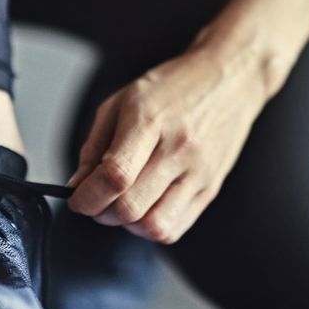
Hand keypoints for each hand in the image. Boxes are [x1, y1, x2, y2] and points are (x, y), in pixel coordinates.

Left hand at [66, 43, 272, 243]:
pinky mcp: (211, 188)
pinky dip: (151, 227)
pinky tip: (147, 207)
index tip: (78, 200)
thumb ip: (95, 146)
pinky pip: (175, 228)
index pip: (115, 175)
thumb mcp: (122, 101)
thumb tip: (78, 186)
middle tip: (97, 202)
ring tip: (124, 205)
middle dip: (102, 213)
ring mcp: (199, 172)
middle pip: (131, 207)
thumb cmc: (173, 88)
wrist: (230, 80)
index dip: (88, 197)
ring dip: (128, 225)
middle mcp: (179, 149)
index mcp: (150, 120)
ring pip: (154, 226)